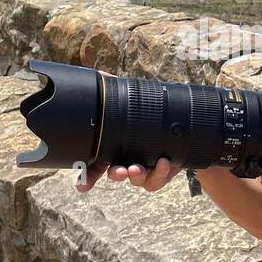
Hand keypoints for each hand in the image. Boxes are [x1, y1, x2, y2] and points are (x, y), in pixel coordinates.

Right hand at [74, 70, 182, 193]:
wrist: (179, 130)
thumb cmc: (148, 118)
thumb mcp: (132, 103)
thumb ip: (115, 91)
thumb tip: (102, 76)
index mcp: (114, 149)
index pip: (95, 165)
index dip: (86, 177)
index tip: (82, 186)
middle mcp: (127, 162)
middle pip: (114, 174)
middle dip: (115, 174)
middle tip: (118, 171)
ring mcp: (144, 169)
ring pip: (136, 180)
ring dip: (136, 175)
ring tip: (137, 167)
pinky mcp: (161, 173)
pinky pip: (158, 179)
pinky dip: (160, 173)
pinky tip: (164, 161)